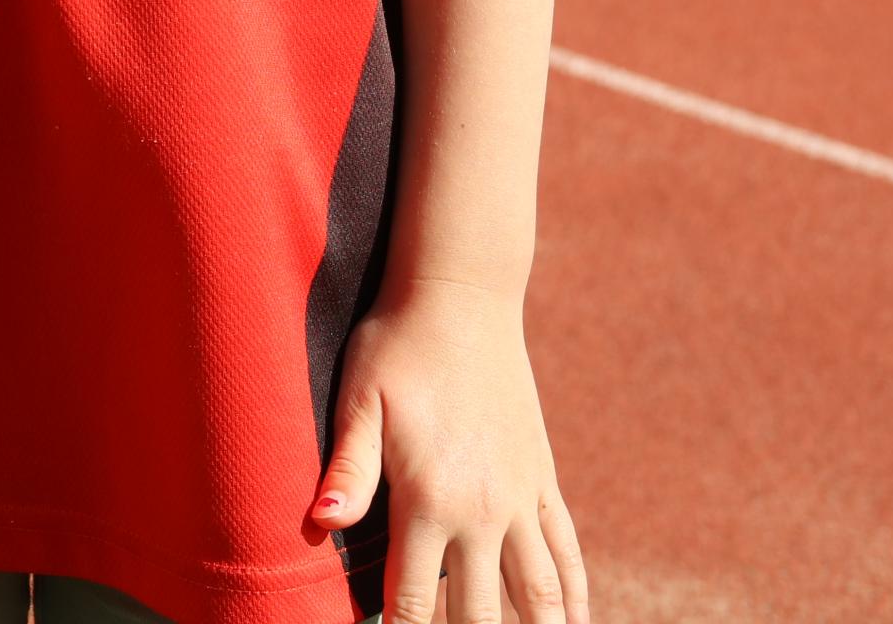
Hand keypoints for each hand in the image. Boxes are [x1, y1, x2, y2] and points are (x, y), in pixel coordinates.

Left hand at [312, 278, 590, 623]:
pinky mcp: (543, 481)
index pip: (413, 597)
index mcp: (429, 498)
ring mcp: (521, 499)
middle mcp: (483, 510)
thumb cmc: (396, 347)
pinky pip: (566, 552)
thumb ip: (348, 469)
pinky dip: (573, 597)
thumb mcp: (360, 401)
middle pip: (478, 609)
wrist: (462, 300)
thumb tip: (320, 525)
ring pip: (536, 593)